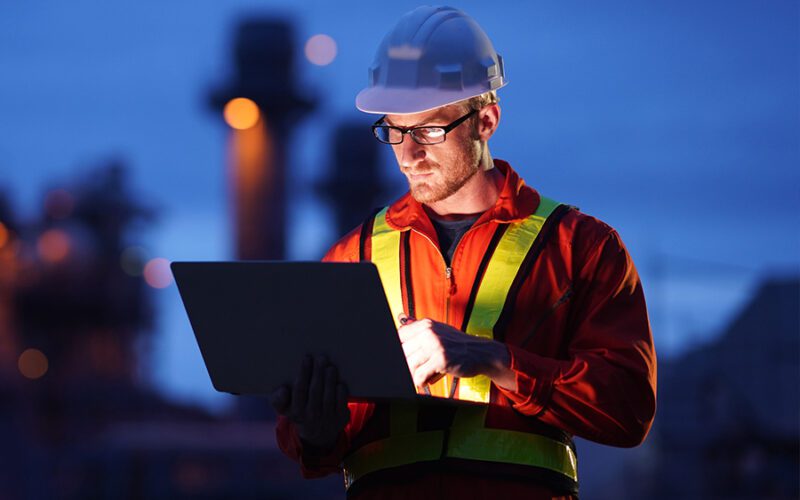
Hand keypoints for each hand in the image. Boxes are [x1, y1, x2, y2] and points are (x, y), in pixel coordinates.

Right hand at [269, 355, 350, 449]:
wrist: (317, 434)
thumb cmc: (299, 411)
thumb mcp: (284, 408)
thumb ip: (278, 399)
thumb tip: (283, 389)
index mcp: (295, 411)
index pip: (299, 390)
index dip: (303, 373)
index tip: (307, 358)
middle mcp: (310, 416)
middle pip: (315, 391)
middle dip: (318, 373)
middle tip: (321, 358)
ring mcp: (326, 418)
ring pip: (328, 397)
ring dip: (330, 380)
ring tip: (330, 367)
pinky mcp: (340, 419)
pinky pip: (341, 405)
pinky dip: (341, 393)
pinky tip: (339, 383)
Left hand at [397, 314, 513, 389]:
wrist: (481, 352)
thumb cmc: (458, 345)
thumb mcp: (439, 332)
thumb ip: (420, 332)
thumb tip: (399, 327)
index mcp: (426, 325)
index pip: (400, 335)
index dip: (400, 350)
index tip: (403, 358)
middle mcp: (429, 332)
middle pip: (402, 352)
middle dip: (407, 365)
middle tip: (416, 370)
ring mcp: (435, 345)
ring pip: (409, 365)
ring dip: (414, 375)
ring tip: (423, 375)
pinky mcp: (441, 359)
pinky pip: (419, 375)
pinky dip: (421, 382)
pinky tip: (427, 380)